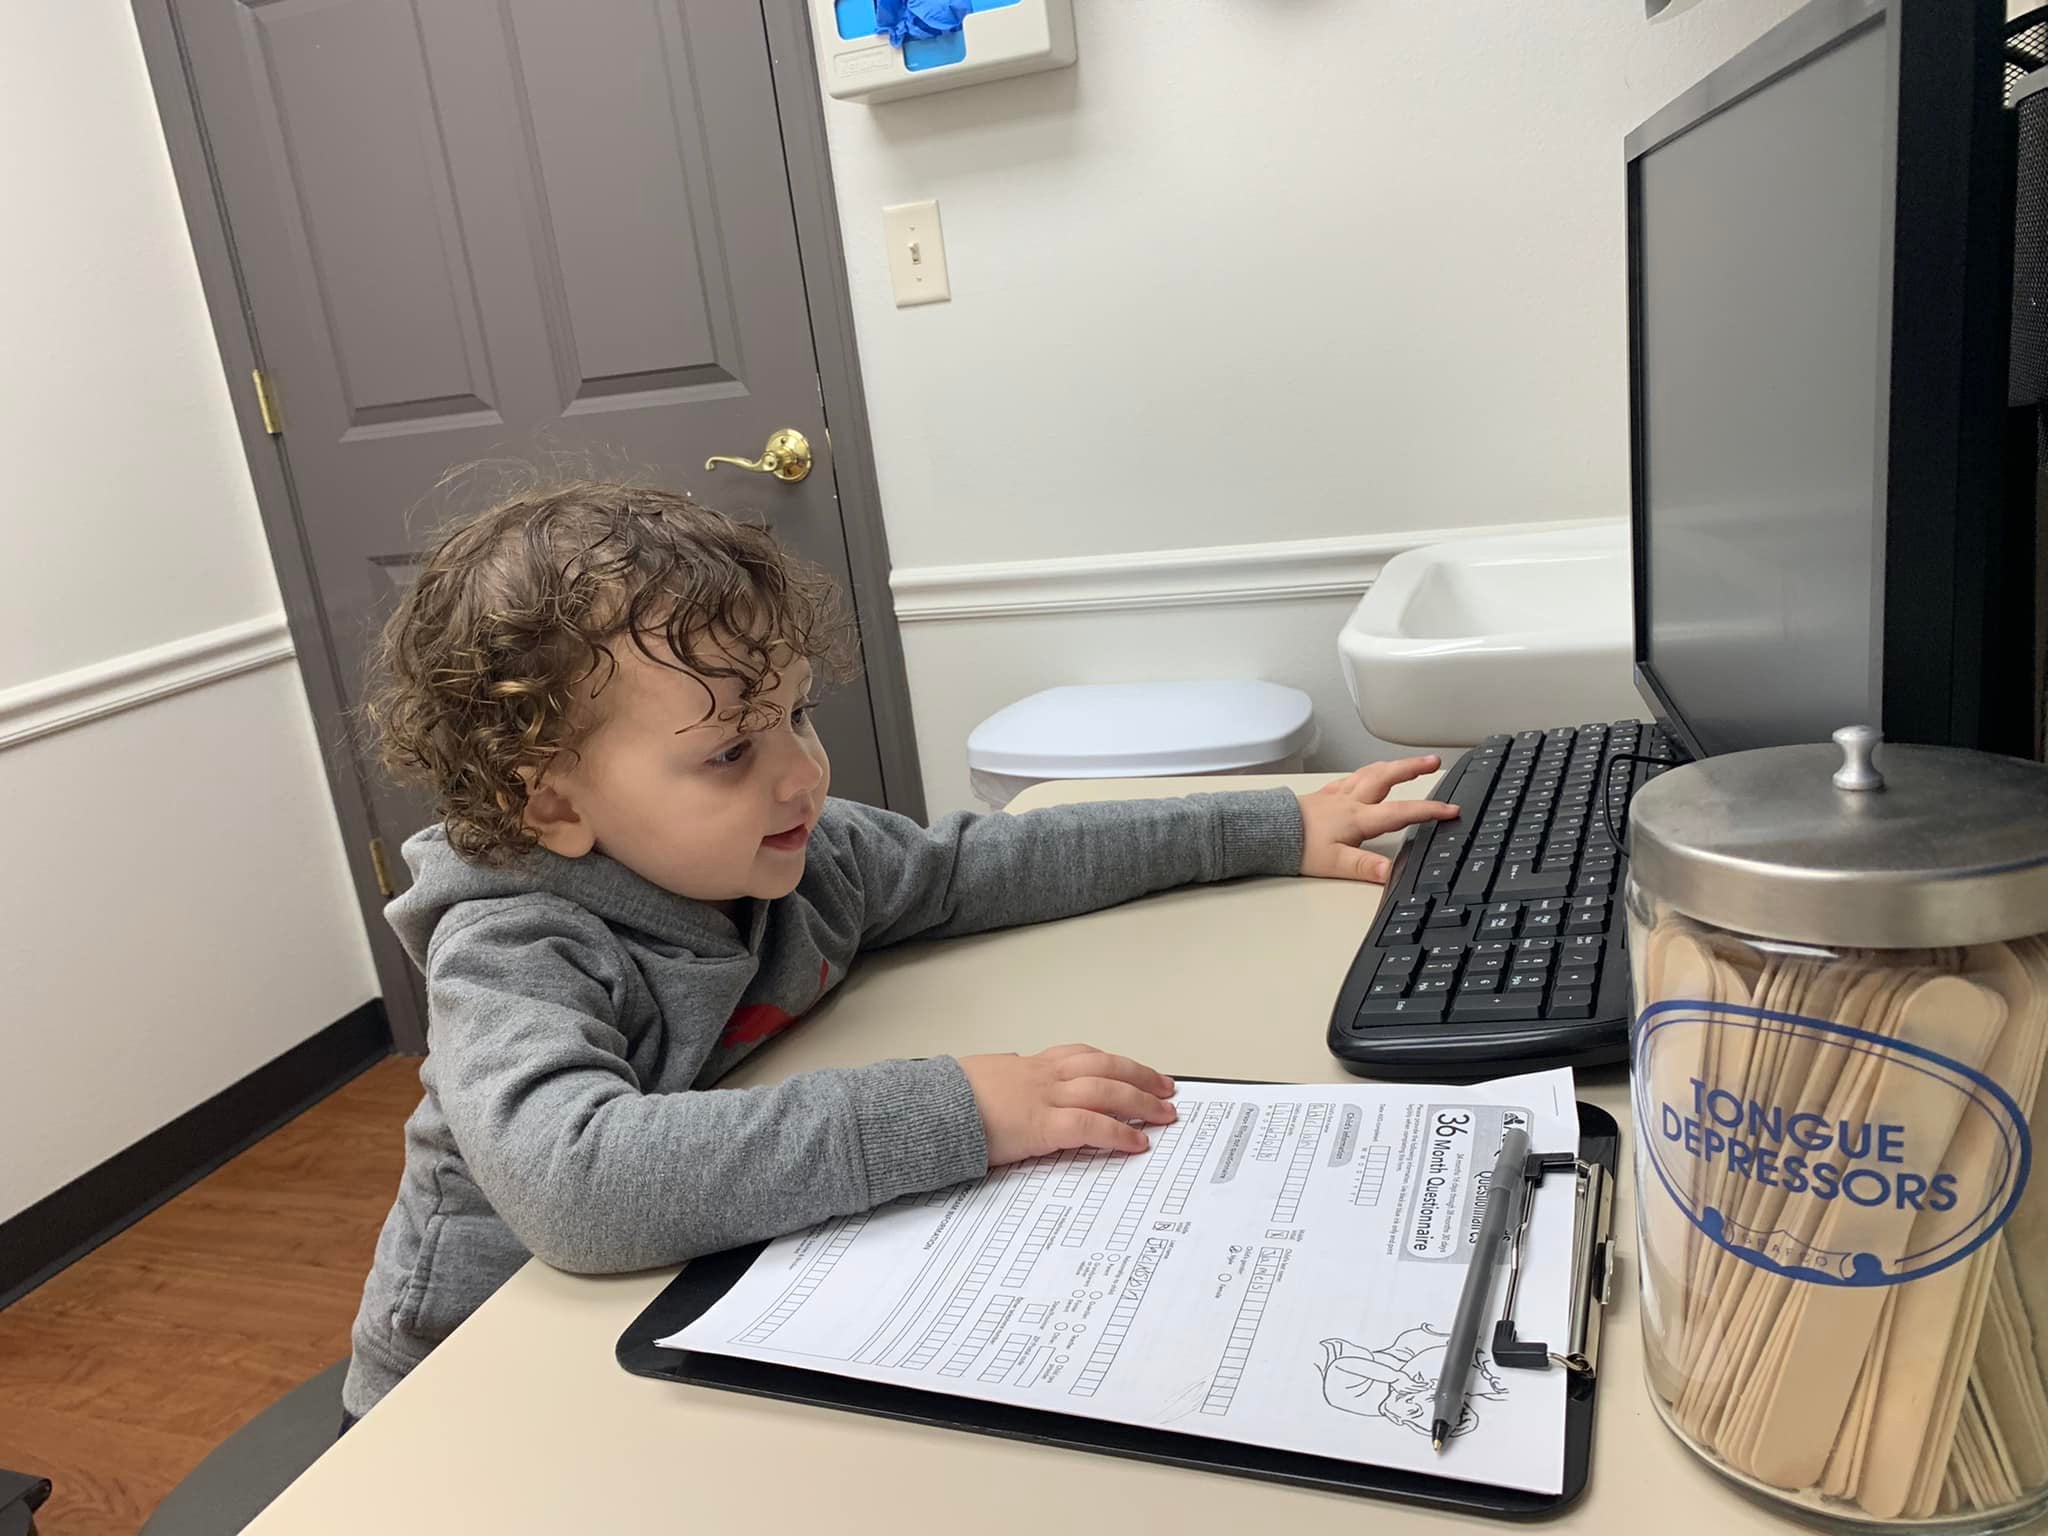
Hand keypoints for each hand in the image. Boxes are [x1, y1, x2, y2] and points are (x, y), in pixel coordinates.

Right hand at [959, 1044, 1177, 1164]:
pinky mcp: (1044, 1126)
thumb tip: (1009, 1091)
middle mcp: (1043, 1075)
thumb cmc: (947, 1099)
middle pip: (1105, 1067)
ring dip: (1141, 1101)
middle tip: (1165, 1088)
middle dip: (1140, 1077)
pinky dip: (1119, 1133)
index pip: (1081, 1056)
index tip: (1130, 1070)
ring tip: (1164, 1114)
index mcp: (1027, 1065)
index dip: (1112, 1063)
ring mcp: (1045, 1098)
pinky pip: (1092, 1126)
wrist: (929, 1108)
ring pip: (1107, 1090)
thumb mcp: (980, 1080)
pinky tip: (1138, 1142)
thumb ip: (1003, 1084)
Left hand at [1298, 757, 1459, 882]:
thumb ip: (1365, 866)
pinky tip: (1367, 775)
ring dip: (1393, 766)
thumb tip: (1391, 871)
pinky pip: (1352, 777)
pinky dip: (1368, 773)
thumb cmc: (1296, 846)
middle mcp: (1350, 801)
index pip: (1402, 812)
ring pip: (1370, 772)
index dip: (1429, 810)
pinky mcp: (1324, 795)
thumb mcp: (1334, 863)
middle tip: (1434, 762)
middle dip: (1413, 768)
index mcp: (1357, 818)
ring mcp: (1336, 795)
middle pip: (1387, 777)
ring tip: (1409, 763)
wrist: (1266, 831)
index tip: (1451, 810)